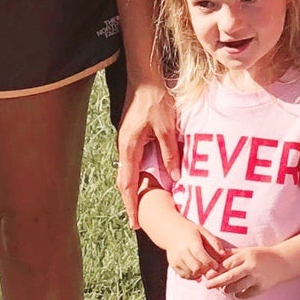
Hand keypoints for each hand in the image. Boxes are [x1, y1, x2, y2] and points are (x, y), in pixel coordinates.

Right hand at [116, 81, 180, 223]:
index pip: (128, 183)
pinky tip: (147, 179)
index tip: (135, 221)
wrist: (145, 77)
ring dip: (133, 188)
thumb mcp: (167, 127)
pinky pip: (132, 161)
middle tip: (138, 220)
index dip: (131, 204)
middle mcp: (124, 147)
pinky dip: (137, 174)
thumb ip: (170, 153)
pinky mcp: (131, 135)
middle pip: (124, 181)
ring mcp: (126, 141)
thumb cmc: (155, 100)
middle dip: (130, 201)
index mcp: (129, 147)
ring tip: (142, 204)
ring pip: (127, 171)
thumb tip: (176, 176)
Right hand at [163, 222, 232, 282]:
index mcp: (190, 241)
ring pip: (190, 273)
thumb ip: (214, 242)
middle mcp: (181, 251)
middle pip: (196, 267)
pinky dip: (192, 276)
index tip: (216, 266)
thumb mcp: (203, 231)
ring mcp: (175, 259)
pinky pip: (184, 275)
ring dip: (199, 274)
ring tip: (204, 270)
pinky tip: (197, 272)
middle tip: (211, 269)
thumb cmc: (191, 231)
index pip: (201, 256)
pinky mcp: (173, 264)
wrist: (171, 230)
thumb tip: (223, 254)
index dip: (210, 263)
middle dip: (205, 270)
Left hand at [202, 246, 284, 298]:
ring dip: (228, 289)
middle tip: (207, 286)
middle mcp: (251, 266)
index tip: (209, 274)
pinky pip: (246, 294)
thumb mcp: (248, 251)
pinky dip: (240, 295)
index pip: (227, 264)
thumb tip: (215, 257)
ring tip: (224, 289)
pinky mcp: (262, 287)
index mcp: (247, 255)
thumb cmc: (262, 255)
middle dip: (217, 282)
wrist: (283, 262)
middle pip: (230, 276)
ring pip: (237, 287)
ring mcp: (257, 277)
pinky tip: (237, 293)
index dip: (217, 270)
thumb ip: (232, 254)